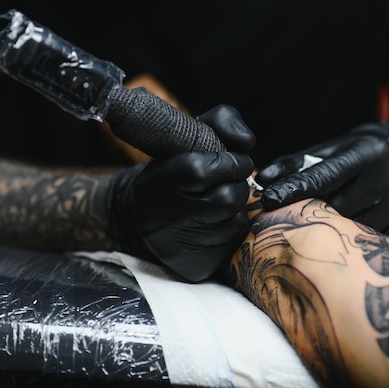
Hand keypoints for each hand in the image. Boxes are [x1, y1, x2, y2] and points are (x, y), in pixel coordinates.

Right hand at [106, 105, 254, 281]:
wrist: (140, 220)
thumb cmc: (172, 171)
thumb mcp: (187, 137)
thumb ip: (221, 121)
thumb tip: (248, 142)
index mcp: (158, 183)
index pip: (204, 169)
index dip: (230, 162)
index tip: (233, 161)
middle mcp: (165, 218)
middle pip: (228, 198)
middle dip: (238, 185)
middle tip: (229, 182)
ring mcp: (180, 246)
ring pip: (235, 221)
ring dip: (237, 208)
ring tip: (218, 201)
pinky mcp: (195, 266)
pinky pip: (234, 243)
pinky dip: (232, 228)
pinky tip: (215, 223)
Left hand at [256, 121, 388, 242]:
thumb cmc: (361, 155)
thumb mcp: (332, 149)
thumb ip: (297, 164)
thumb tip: (261, 178)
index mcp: (365, 154)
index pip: (322, 176)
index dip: (293, 190)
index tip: (268, 200)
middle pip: (337, 208)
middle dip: (312, 216)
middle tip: (291, 224)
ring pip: (356, 230)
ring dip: (336, 233)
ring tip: (325, 232)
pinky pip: (378, 242)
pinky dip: (361, 243)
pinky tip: (354, 238)